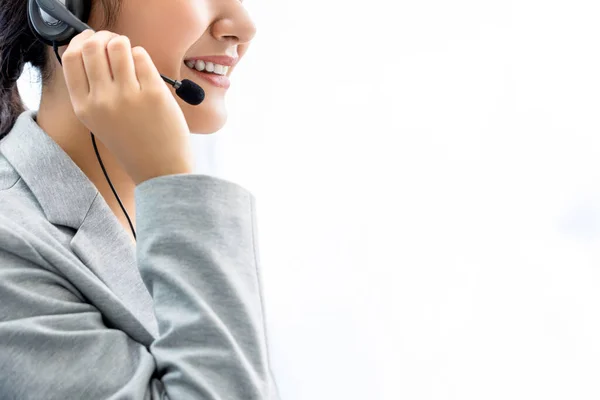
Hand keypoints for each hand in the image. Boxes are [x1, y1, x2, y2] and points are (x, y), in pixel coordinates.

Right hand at [61, 29, 194, 185]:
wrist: (160, 170)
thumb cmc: (133, 143)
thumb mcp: (100, 120)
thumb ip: (93, 89)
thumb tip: (95, 48)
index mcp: (83, 107)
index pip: (70, 58)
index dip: (81, 42)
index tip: (92, 40)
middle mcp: (101, 100)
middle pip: (92, 46)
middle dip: (105, 38)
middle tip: (116, 46)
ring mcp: (127, 96)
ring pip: (118, 46)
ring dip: (125, 45)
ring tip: (132, 57)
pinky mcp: (153, 93)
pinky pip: (142, 56)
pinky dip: (143, 57)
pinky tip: (146, 73)